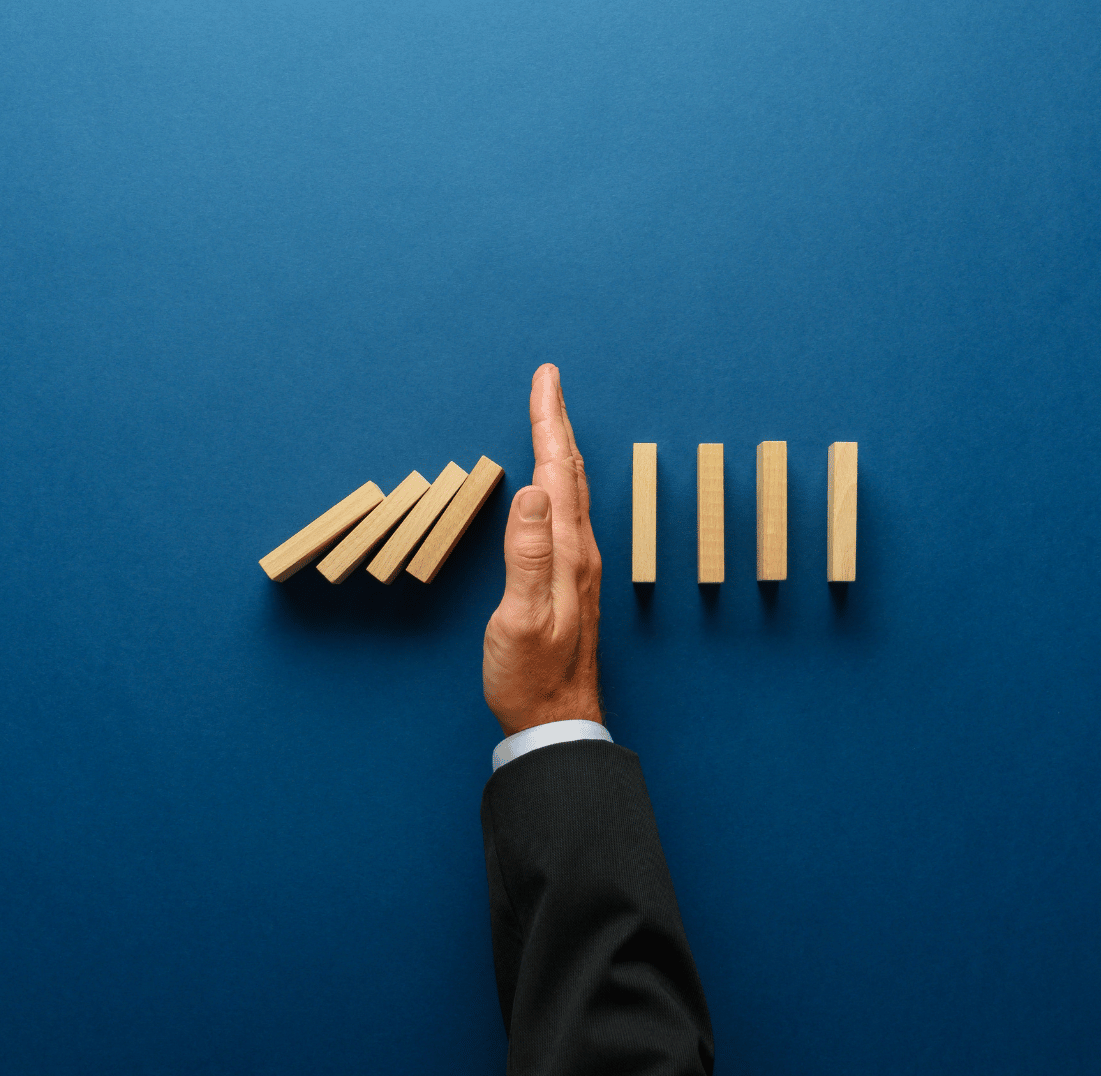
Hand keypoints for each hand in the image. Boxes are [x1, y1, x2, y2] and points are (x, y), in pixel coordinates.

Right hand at [482, 364, 603, 735]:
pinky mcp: (570, 581)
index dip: (548, 422)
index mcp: (566, 553)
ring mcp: (578, 567)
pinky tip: (553, 487)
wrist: (555, 720)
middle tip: (547, 383)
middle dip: (555, 423)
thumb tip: (532, 491)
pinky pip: (566, 514)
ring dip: (558, 449)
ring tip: (550, 420)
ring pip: (570, 492)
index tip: (545, 380)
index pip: (556, 472)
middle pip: (568, 473)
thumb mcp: (521, 617)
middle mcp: (579, 552)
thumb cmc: (531, 675)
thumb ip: (526, 555)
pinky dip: (558, 482)